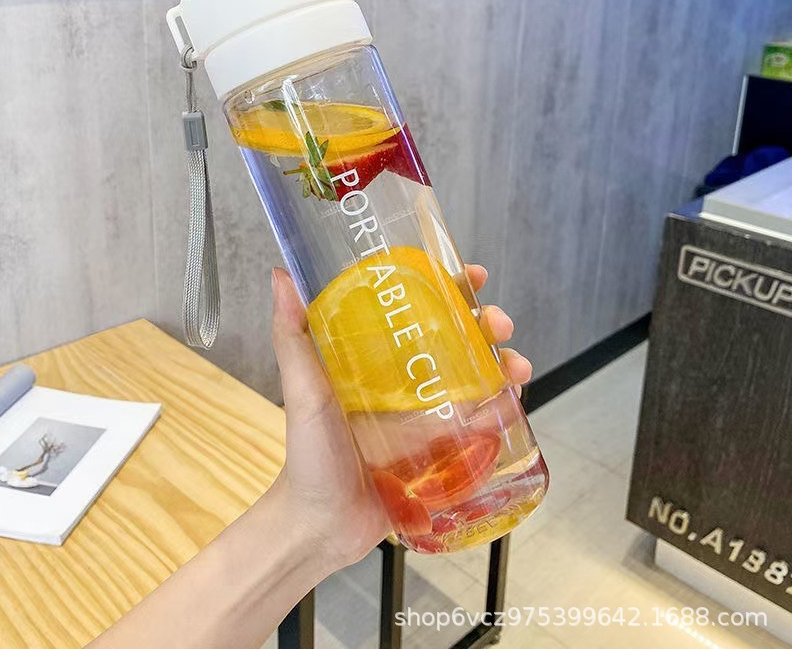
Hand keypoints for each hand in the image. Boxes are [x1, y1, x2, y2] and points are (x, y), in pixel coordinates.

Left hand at [270, 263, 531, 574]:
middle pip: (457, 339)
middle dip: (487, 325)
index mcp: (376, 358)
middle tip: (500, 324)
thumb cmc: (309, 454)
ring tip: (518, 369)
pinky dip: (502, 409)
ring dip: (505, 365)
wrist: (322, 525)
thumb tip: (281, 273)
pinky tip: (512, 405)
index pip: (416, 309)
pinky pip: (479, 422)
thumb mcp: (301, 389)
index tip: (471, 275)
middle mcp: (405, 380)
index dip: (448, 287)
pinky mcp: (442, 450)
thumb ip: (291, 335)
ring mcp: (427, 415)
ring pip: (477, 377)